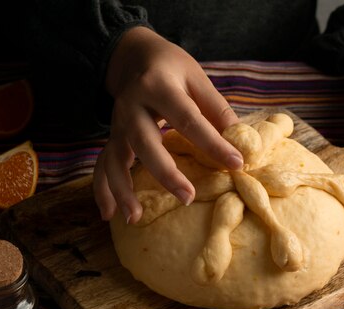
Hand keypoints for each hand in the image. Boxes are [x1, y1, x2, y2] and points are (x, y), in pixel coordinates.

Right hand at [94, 27, 242, 223]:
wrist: (133, 56)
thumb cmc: (173, 69)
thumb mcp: (197, 78)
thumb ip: (217, 109)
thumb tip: (241, 142)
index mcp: (159, 86)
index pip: (188, 119)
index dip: (212, 143)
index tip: (237, 163)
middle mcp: (132, 105)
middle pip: (144, 141)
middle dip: (165, 172)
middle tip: (188, 197)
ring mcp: (117, 124)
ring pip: (114, 158)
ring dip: (123, 189)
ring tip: (135, 217)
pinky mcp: (112, 137)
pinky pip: (101, 165)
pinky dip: (102, 190)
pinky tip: (110, 215)